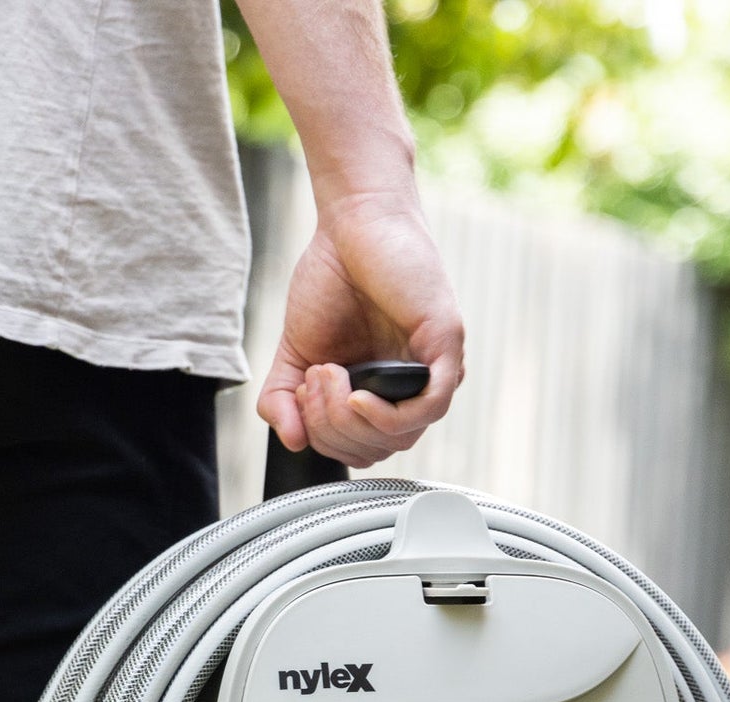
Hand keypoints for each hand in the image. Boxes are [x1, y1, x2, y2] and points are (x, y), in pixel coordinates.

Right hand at [256, 192, 463, 467]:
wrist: (352, 224)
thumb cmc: (331, 280)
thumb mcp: (294, 354)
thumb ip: (282, 400)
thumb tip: (291, 441)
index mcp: (379, 394)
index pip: (358, 450)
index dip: (323, 438)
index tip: (303, 393)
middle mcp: (410, 388)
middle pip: (374, 449)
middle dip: (330, 428)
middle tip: (314, 381)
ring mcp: (432, 371)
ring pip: (399, 436)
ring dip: (349, 419)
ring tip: (327, 375)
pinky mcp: (447, 349)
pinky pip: (430, 408)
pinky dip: (388, 417)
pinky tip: (358, 398)